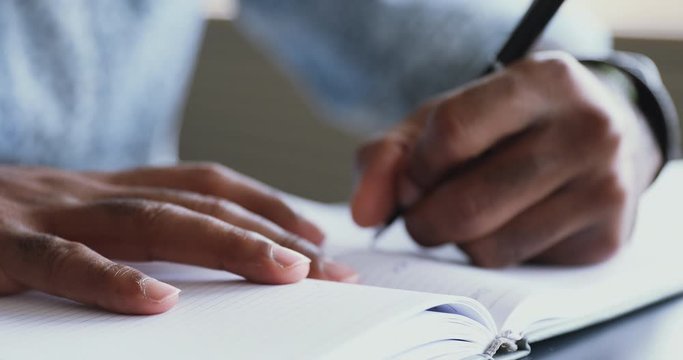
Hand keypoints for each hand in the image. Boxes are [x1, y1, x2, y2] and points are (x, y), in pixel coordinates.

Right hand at [0, 163, 356, 313]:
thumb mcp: (66, 221)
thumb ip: (122, 237)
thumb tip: (184, 278)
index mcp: (107, 190)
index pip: (203, 185)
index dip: (262, 204)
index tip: (311, 235)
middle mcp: (89, 195)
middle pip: (196, 205)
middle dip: (267, 233)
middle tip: (324, 268)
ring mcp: (48, 217)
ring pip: (151, 224)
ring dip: (224, 245)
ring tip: (282, 272)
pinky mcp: (0, 248)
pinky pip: (64, 265)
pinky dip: (112, 283)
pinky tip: (157, 305)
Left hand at [351, 52, 661, 266]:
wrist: (595, 141)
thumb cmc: (506, 127)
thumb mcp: (444, 119)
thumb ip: (390, 155)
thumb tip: (364, 213)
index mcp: (542, 82)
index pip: (453, 132)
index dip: (415, 169)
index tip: (411, 180)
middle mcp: (587, 131)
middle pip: (468, 204)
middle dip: (424, 219)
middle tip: (424, 210)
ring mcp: (604, 188)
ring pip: (489, 247)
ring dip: (458, 241)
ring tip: (470, 213)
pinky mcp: (606, 240)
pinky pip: (515, 268)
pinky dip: (492, 254)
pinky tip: (505, 226)